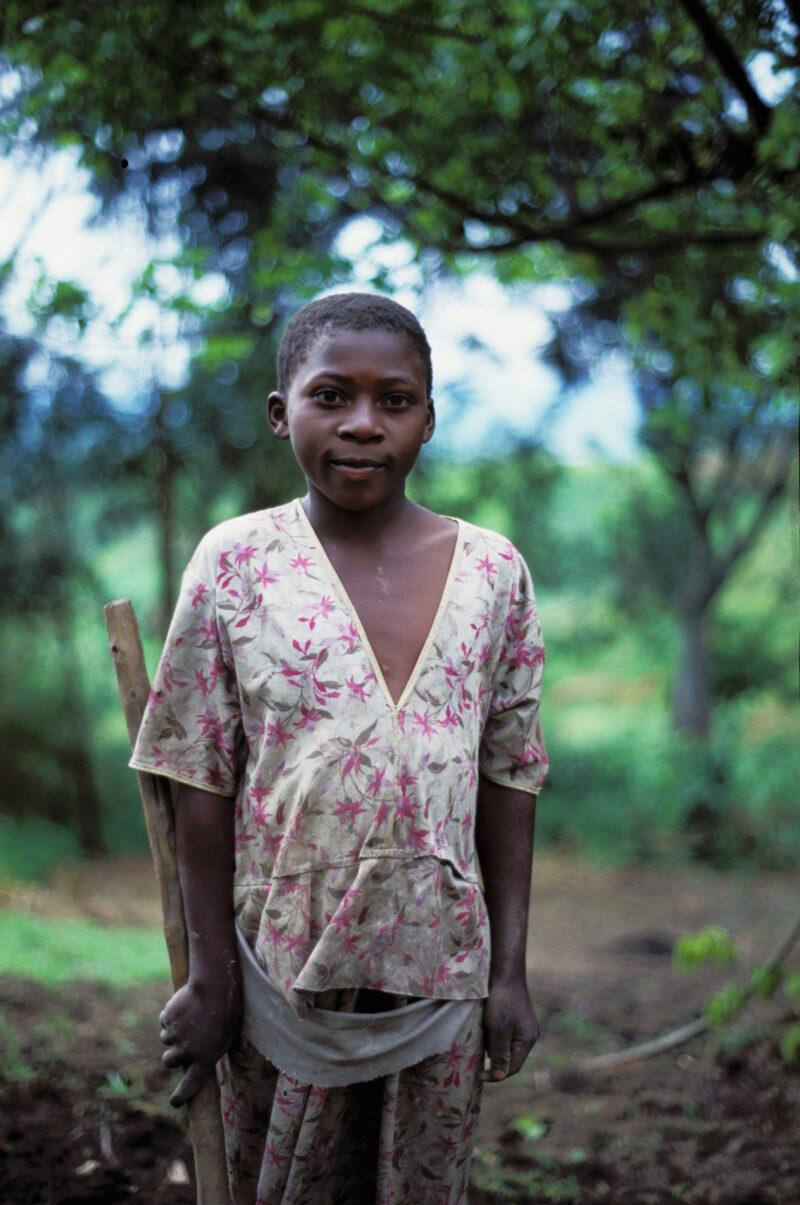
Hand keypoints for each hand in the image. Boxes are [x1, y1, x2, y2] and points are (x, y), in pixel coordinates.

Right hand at [159, 979, 241, 1106]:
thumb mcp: (228, 1034)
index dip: (182, 1095)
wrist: (216, 986)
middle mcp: (187, 1051)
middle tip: (180, 1042)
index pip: (191, 1084)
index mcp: (206, 1058)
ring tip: (189, 1015)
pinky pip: (164, 1020)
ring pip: (165, 1039)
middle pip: (168, 1061)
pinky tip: (185, 1003)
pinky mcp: (167, 1019)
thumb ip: (213, 1048)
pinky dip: (171, 1015)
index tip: (174, 1102)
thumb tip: (202, 1055)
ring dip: (173, 1031)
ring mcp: (175, 1035)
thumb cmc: (228, 1009)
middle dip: (171, 1054)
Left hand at [482, 977, 538, 1081]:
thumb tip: (499, 1077)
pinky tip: (485, 1029)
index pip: (512, 1068)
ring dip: (493, 1047)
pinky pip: (506, 1035)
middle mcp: (529, 1036)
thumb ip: (500, 1053)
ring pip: (507, 1046)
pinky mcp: (517, 1018)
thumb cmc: (501, 1000)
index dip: (495, 1075)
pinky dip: (495, 1036)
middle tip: (476, 1058)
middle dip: (494, 1060)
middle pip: (511, 1058)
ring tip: (480, 1040)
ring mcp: (524, 1026)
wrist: (505, 972)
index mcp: (527, 1041)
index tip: (478, 1074)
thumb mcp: (498, 1029)